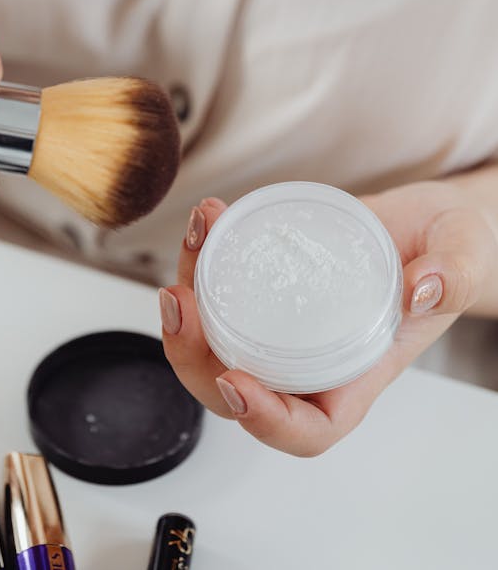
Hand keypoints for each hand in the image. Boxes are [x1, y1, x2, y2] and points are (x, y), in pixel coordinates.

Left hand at [160, 183, 497, 455]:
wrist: (430, 221)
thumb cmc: (450, 252)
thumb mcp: (464, 257)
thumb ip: (453, 275)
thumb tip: (422, 288)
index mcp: (357, 373)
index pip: (308, 428)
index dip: (266, 421)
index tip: (238, 382)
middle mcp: (311, 358)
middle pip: (235, 389)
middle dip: (193, 355)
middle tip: (180, 300)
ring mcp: (283, 323)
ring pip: (215, 336)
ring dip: (189, 296)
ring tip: (195, 238)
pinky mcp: (267, 284)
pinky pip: (222, 286)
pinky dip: (204, 254)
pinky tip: (210, 217)